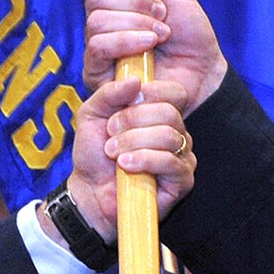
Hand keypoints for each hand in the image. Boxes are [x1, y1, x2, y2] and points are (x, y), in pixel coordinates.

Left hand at [62, 75, 196, 242]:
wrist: (90, 193)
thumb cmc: (94, 155)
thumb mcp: (92, 114)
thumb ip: (109, 93)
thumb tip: (136, 80)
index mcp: (158, 113)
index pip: (173, 92)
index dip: (149, 94)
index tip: (121, 106)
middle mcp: (175, 131)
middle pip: (168, 112)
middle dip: (133, 120)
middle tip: (110, 132)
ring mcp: (181, 155)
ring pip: (169, 136)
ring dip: (134, 142)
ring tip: (113, 152)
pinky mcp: (183, 180)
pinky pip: (172, 162)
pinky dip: (145, 160)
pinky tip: (126, 165)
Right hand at [83, 0, 228, 112]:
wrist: (203, 69)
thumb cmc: (189, 33)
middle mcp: (101, 19)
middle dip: (135, 1)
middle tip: (161, 14)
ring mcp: (97, 46)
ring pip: (96, 20)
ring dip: (136, 23)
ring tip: (160, 34)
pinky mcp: (97, 73)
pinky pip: (97, 46)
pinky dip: (126, 41)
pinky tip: (149, 46)